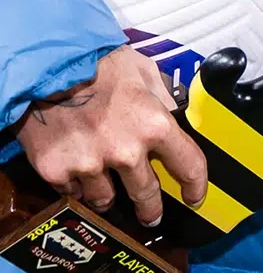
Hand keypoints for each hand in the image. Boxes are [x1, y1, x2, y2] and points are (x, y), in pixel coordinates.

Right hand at [15, 45, 207, 225]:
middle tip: (152, 215)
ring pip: (106, 199)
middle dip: (151, 209)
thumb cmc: (100, 63)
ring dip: (110, 194)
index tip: (195, 196)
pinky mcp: (59, 171)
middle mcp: (126, 151)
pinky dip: (79, 184)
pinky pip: (74, 191)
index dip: (196, 185)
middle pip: (146, 195)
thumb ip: (162, 98)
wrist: (50, 65)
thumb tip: (173, 114)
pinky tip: (79, 168)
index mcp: (154, 125)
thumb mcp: (144, 72)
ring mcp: (91, 165)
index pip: (187, 165)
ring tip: (109, 185)